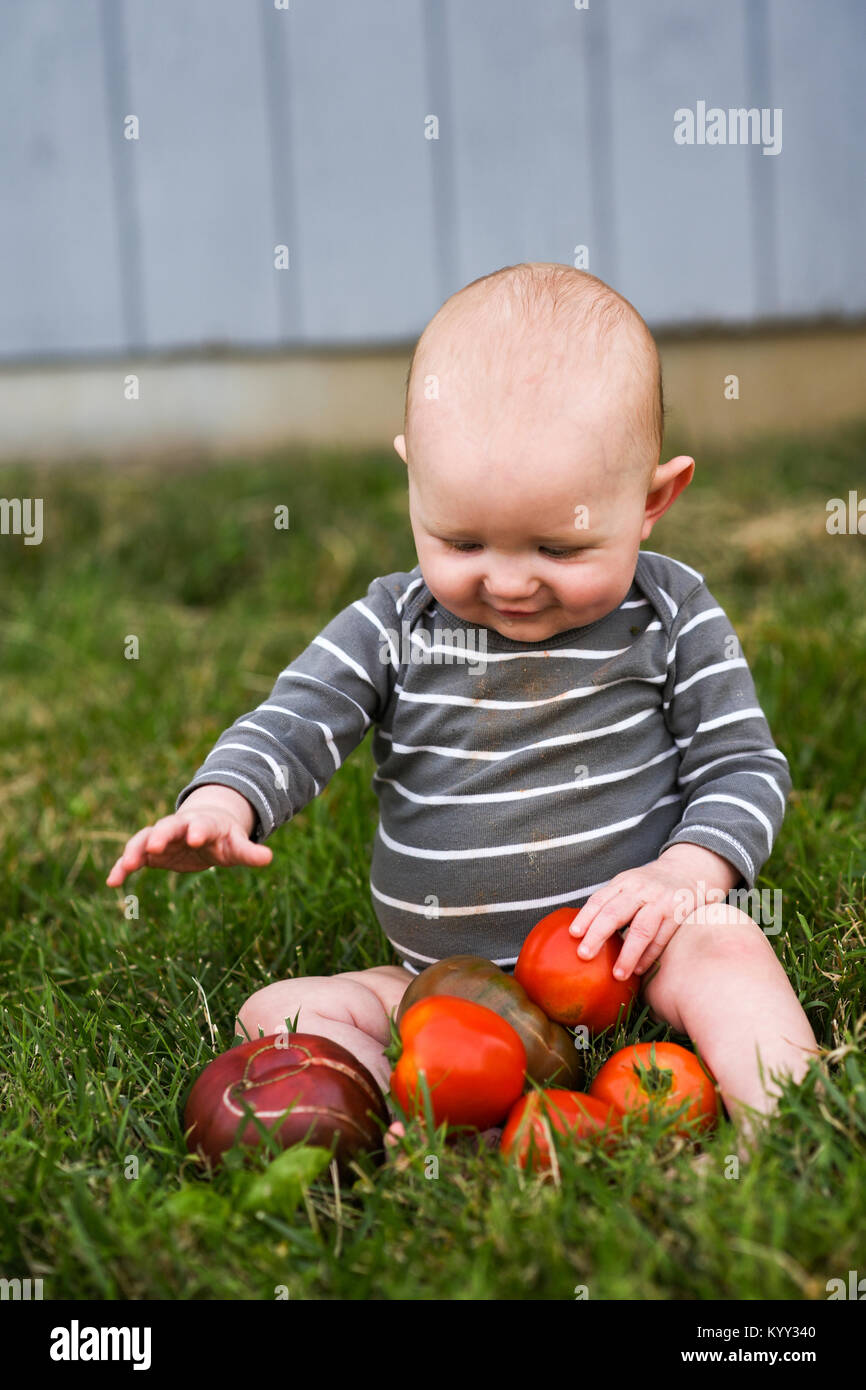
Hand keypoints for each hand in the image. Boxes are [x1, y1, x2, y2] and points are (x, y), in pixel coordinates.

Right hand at [105, 806, 272, 885]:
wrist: (204, 828)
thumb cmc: (224, 838)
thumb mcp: (237, 845)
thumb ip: (249, 852)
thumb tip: (268, 857)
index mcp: (204, 824)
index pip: (202, 824)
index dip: (199, 830)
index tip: (196, 837)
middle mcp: (179, 826)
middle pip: (168, 826)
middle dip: (161, 835)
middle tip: (154, 846)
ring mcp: (161, 836)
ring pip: (144, 839)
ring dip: (135, 851)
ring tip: (125, 866)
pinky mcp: (149, 851)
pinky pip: (133, 857)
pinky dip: (122, 868)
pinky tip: (112, 883)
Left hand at [567, 844, 739, 979]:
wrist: (688, 870)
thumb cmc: (649, 885)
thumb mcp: (629, 884)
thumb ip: (611, 901)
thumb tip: (583, 933)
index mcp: (624, 882)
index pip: (600, 899)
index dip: (585, 916)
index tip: (573, 934)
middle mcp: (641, 890)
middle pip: (615, 912)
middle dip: (598, 934)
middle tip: (584, 955)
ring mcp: (661, 902)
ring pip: (641, 928)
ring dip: (628, 953)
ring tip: (617, 974)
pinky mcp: (678, 915)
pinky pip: (661, 938)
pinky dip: (649, 956)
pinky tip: (638, 970)